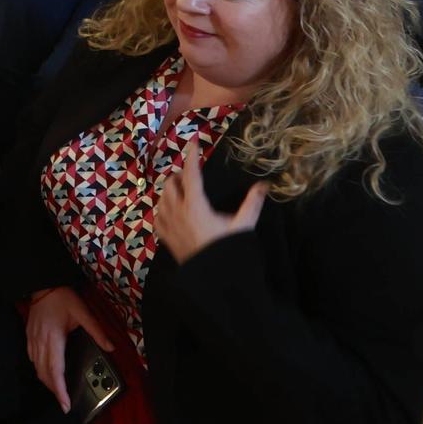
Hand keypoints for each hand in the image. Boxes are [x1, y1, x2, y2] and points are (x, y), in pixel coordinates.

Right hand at [24, 286, 114, 411]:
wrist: (43, 284)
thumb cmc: (62, 297)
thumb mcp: (83, 312)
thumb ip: (97, 331)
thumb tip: (111, 347)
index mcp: (54, 338)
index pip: (56, 370)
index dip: (60, 390)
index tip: (65, 404)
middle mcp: (41, 342)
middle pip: (45, 374)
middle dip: (55, 391)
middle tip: (65, 403)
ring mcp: (32, 340)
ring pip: (37, 369)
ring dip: (47, 383)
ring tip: (59, 391)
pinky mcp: (29, 337)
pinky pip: (33, 360)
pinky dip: (41, 371)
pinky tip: (48, 372)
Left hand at [157, 139, 266, 262]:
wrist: (214, 281)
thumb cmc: (228, 251)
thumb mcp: (243, 226)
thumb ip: (252, 204)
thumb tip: (264, 185)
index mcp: (195, 206)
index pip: (191, 174)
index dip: (192, 156)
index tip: (194, 142)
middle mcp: (177, 212)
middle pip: (171, 183)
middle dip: (181, 175)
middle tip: (193, 174)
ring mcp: (168, 225)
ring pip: (162, 198)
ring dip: (171, 190)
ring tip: (184, 190)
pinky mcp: (165, 237)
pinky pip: (158, 215)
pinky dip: (163, 207)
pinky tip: (173, 210)